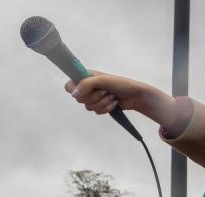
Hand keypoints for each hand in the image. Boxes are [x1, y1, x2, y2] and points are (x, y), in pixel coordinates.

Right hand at [65, 71, 180, 129]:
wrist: (136, 96)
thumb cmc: (121, 84)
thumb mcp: (103, 80)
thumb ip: (86, 84)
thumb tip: (74, 94)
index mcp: (86, 77)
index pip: (69, 86)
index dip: (75, 90)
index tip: (84, 90)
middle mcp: (88, 87)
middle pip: (79, 99)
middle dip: (94, 97)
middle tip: (105, 91)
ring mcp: (94, 98)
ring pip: (88, 107)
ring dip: (102, 103)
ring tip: (111, 97)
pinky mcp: (100, 106)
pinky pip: (96, 112)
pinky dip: (106, 108)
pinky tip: (114, 103)